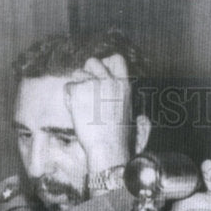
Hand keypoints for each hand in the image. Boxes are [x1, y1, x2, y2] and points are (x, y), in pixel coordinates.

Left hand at [64, 54, 131, 172]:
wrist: (107, 151)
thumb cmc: (122, 142)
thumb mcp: (136, 123)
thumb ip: (135, 111)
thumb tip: (142, 116)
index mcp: (125, 86)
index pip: (117, 59)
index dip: (107, 63)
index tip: (102, 72)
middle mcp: (110, 81)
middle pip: (93, 61)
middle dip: (87, 72)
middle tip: (86, 87)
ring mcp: (93, 84)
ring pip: (78, 73)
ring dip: (77, 86)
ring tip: (82, 104)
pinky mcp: (78, 91)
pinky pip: (68, 87)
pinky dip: (69, 99)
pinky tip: (77, 112)